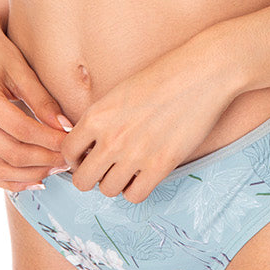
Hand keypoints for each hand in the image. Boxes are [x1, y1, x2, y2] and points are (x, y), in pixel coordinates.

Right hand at [0, 13, 72, 192]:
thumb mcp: (22, 71)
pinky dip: (11, 181)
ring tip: (57, 169)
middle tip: (70, 160)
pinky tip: (36, 180)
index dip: (50, 140)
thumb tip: (66, 129)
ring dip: (30, 175)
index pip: (21, 130)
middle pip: (10, 153)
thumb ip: (43, 100)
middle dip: (44, 160)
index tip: (72, 142)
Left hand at [61, 40, 238, 203]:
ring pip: (108, 191)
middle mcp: (111, 138)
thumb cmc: (163, 76)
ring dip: (115, 182)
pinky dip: (136, 189)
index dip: (76, 157)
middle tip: (105, 167)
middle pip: (83, 180)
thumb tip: (91, 144)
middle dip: (91, 176)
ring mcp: (135, 154)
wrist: (201, 73)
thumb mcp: (120, 92)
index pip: (68, 152)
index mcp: (97, 115)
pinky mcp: (161, 165)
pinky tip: (143, 174)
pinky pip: (135, 195)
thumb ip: (102, 119)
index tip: (87, 156)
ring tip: (127, 169)